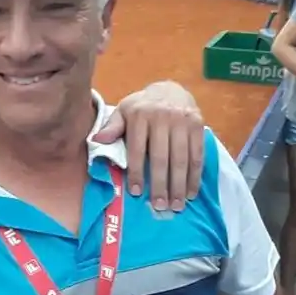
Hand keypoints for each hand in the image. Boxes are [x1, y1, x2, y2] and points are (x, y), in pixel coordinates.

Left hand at [94, 81, 203, 211]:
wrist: (170, 89)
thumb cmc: (142, 106)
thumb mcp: (124, 111)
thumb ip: (112, 127)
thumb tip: (97, 140)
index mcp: (140, 115)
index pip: (137, 149)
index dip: (137, 172)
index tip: (137, 192)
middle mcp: (162, 118)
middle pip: (161, 157)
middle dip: (161, 184)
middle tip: (160, 206)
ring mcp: (182, 122)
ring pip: (181, 159)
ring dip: (179, 185)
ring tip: (176, 205)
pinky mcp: (198, 126)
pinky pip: (197, 155)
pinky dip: (195, 176)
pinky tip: (191, 192)